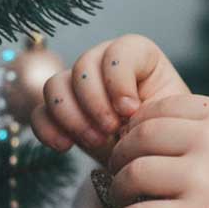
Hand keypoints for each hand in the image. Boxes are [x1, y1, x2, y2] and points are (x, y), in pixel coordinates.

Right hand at [30, 34, 190, 167]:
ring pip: (55, 85)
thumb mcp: (169, 116)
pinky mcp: (60, 111)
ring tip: (96, 141)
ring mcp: (78, 85)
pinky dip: (48, 129)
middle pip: (83, 66)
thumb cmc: (166, 131)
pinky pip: (39, 112)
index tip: (131, 110)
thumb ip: (152, 106)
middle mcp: (104, 63)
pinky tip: (65, 146)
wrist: (152, 157)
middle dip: (95, 103)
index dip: (119, 80)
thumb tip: (126, 113)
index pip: (119, 51)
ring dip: (73, 117)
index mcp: (139, 56)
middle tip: (111, 130)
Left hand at [106, 93, 208, 207]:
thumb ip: (208, 133)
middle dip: (121, 157)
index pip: (160, 108)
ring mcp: (201, 180)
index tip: (135, 145)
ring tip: (128, 202)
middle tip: (120, 174)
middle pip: (139, 138)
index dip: (137, 127)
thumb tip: (148, 135)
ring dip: (120, 191)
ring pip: (132, 175)